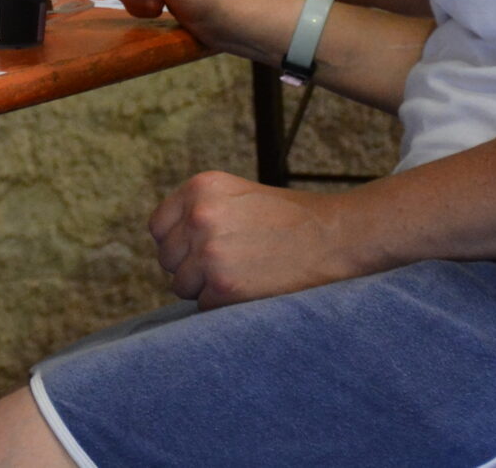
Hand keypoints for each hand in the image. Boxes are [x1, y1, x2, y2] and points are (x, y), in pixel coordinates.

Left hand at [149, 172, 366, 306]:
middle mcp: (199, 217)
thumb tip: (166, 245)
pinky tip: (252, 290)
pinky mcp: (225, 287)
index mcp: (200, 188)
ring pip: (183, 286)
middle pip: (168, 260)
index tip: (197, 252)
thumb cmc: (291, 219)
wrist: (337, 237)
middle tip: (229, 266)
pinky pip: (203, 307)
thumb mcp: (238, 195)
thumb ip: (200, 210)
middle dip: (191, 268)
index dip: (177, 244)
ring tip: (244, 276)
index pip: (158, 228)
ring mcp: (210, 253)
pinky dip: (224, 306)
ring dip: (207, 289)